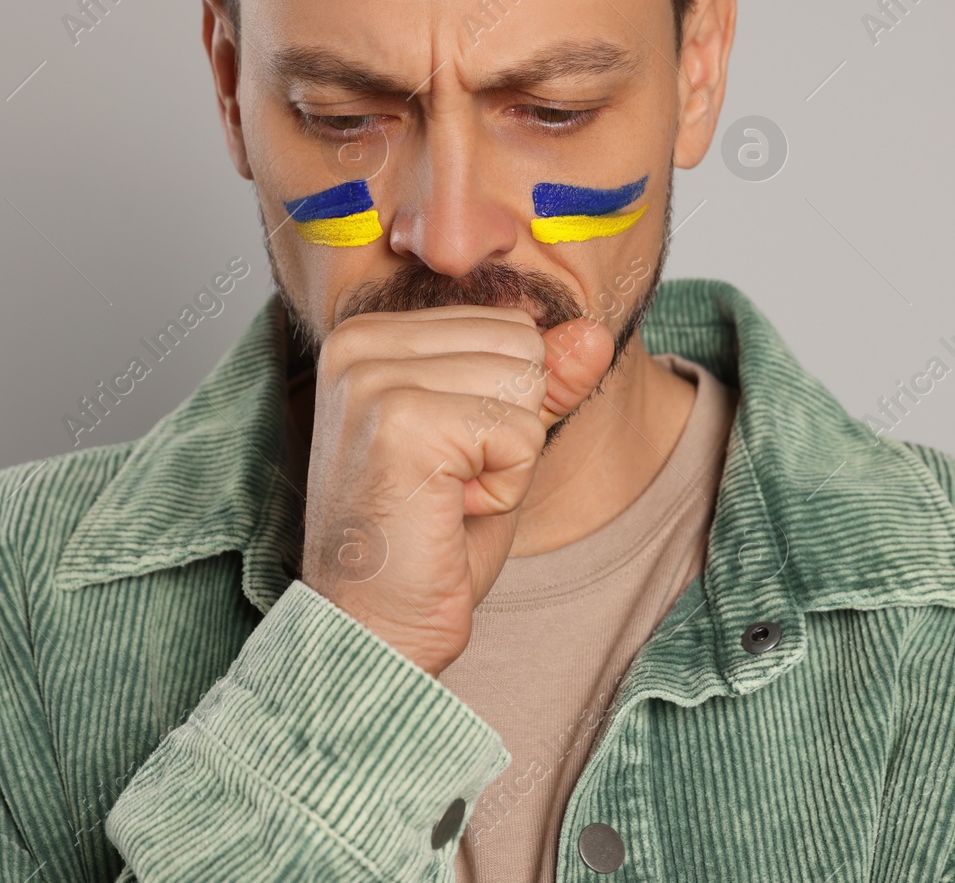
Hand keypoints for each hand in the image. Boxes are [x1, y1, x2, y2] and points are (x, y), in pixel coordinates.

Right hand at [299, 305, 612, 676]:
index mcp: (368, 335)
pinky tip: (450, 512)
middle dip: (512, 426)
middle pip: (522, 344)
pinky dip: (505, 486)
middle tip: (448, 485)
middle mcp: (359, 343)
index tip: (445, 461)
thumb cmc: (427, 543)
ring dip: (509, 458)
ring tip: (447, 497)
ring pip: (526, 381)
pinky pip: (521, 431)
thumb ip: (543, 380)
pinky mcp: (402, 421)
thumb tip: (596, 334)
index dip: (504, 406)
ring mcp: (374, 379)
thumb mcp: (498, 443)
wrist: (375, 629)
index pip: (508, 325)